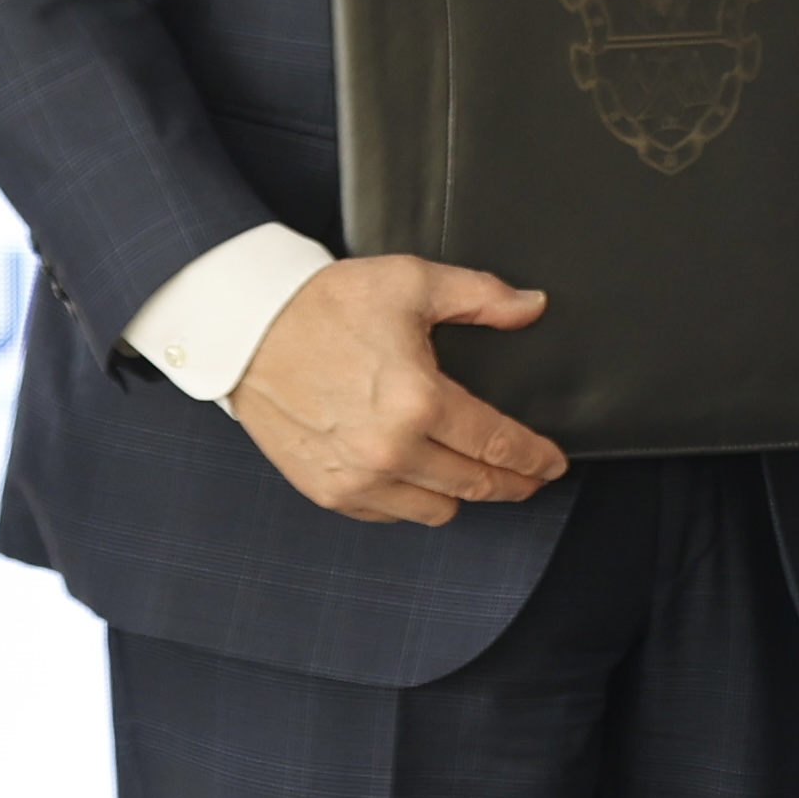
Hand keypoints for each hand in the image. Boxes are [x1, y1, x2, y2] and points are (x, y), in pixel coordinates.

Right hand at [225, 255, 567, 520]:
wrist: (246, 330)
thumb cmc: (326, 304)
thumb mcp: (413, 282)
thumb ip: (482, 297)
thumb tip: (532, 307)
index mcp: (420, 401)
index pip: (497, 444)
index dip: (533, 459)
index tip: (551, 463)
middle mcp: (391, 450)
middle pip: (475, 484)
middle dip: (512, 483)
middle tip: (530, 478)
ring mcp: (357, 478)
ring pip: (436, 510)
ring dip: (463, 496)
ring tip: (476, 478)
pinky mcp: (327, 490)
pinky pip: (389, 515)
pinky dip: (412, 502)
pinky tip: (421, 480)